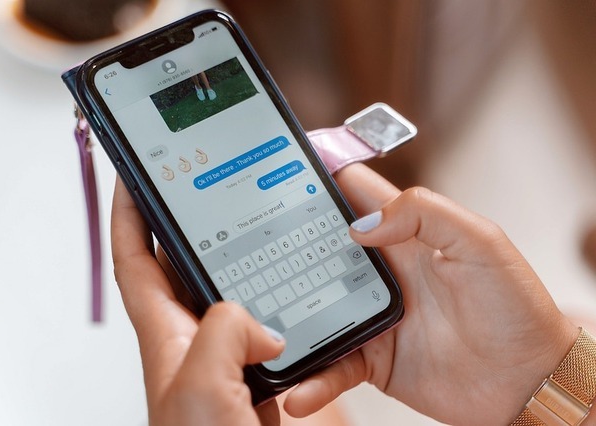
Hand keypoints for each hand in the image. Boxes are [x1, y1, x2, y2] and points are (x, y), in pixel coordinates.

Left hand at [111, 178, 282, 425]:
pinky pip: (268, 327)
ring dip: (248, 268)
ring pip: (234, 296)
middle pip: (186, 268)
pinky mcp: (256, 376)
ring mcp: (225, 357)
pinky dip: (283, 308)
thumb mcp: (201, 385)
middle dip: (196, 227)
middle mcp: (192, 340)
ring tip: (268, 236)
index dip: (130, 215)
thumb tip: (260, 322)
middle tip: (214, 190)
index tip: (134, 176)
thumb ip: (222, 330)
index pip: (134, 260)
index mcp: (166, 336)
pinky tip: (304, 300)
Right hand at [284, 164, 577, 424]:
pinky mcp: (371, 359)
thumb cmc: (514, 309)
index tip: (278, 174)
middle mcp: (380, 272)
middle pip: (319, 248)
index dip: (318, 180)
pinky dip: (313, 378)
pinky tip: (299, 389)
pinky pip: (333, 365)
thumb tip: (361, 225)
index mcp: (404, 235)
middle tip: (247, 248)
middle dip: (285, 245)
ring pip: (313, 306)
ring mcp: (371, 315)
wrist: (526, 382)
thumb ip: (424, 213)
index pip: (352, 194)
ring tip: (258, 323)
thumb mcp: (480, 242)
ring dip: (288, 314)